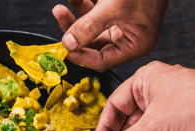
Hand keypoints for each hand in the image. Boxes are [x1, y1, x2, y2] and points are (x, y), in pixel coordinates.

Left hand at [52, 0, 167, 71]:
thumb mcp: (114, 7)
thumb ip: (90, 26)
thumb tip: (69, 43)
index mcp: (135, 45)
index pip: (102, 60)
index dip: (80, 55)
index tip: (63, 47)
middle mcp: (129, 37)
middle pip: (93, 43)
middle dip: (74, 30)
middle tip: (60, 17)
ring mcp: (123, 23)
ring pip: (92, 27)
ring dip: (76, 15)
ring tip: (60, 7)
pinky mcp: (118, 10)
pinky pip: (96, 12)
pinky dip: (84, 5)